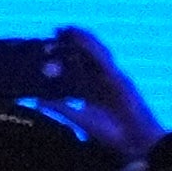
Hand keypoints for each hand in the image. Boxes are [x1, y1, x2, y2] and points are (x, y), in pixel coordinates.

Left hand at [40, 28, 162, 160]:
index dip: (62, 56)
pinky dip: (93, 49)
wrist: (133, 142)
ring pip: (95, 54)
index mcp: (90, 89)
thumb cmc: (109, 134)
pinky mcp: (120, 79)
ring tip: (68, 28)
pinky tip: (83, 40)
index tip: (46, 46)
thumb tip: (38, 101)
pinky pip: (104, 61)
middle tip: (55, 30)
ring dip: (83, 39)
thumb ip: (60, 108)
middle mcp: (101, 81)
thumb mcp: (79, 118)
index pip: (75, 68)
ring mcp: (111, 78)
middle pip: (84, 57)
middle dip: (71, 42)